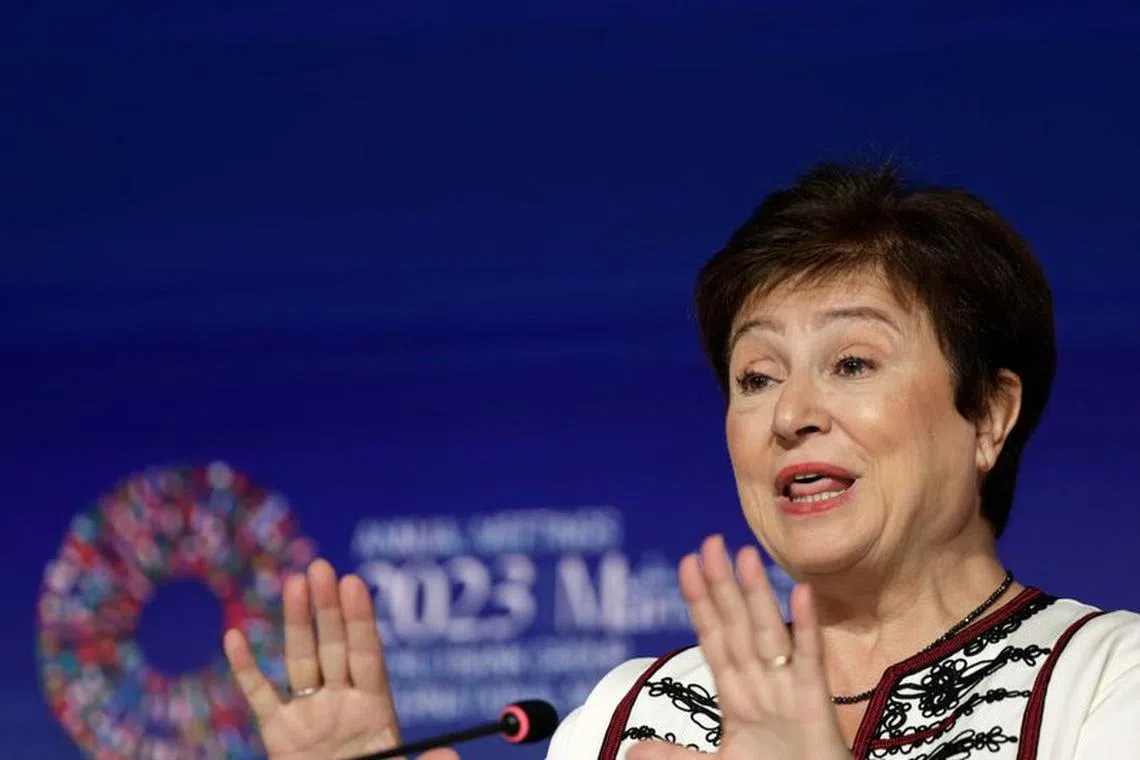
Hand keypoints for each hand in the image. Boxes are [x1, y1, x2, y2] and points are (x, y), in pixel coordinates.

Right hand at [224, 558, 458, 759]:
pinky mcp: (278, 734)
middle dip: (327, 608)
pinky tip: (235, 637)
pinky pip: (260, 697)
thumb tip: (449, 755)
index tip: (355, 583)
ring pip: (299, 660)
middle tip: (321, 567)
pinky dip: (247, 668)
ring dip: (294, 622)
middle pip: (334, 648)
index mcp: (375, 709)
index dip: (360, 620)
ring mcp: (309, 715)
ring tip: (293, 583)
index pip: (367, 655)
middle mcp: (342, 702)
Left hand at [628, 535, 850, 759]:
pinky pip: (811, 661)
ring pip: (768, 634)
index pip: (714, 638)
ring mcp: (788, 691)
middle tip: (709, 543)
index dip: (700, 602)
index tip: (687, 564)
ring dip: (756, 595)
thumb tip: (633, 752)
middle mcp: (761, 684)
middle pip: (737, 626)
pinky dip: (805, 628)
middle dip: (721, 586)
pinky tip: (800, 593)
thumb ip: (676, 758)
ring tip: (744, 556)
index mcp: (737, 694)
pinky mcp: (815, 705)